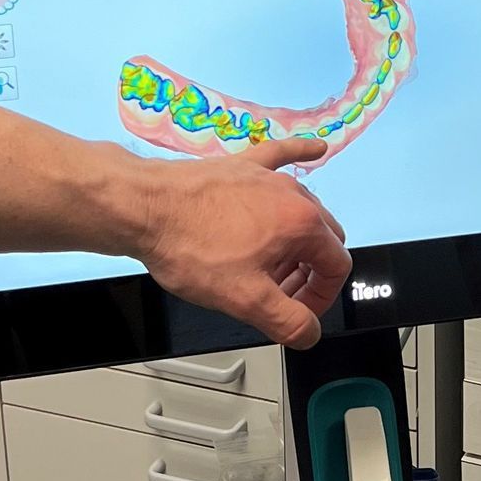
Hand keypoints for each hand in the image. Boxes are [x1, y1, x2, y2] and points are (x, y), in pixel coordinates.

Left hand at [109, 140, 352, 348]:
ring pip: (302, 210)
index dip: (322, 298)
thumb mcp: (244, 300)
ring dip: (296, 243)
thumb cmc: (189, 248)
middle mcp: (291, 194)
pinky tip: (315, 149)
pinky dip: (300, 155)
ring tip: (267, 267)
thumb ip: (288, 322)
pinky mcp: (241, 166)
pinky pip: (280, 156)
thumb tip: (309, 332)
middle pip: (324, 238)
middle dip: (310, 273)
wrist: (143, 207)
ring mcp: (266, 177)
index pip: (337, 266)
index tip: (297, 314)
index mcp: (302, 224)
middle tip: (280, 296)